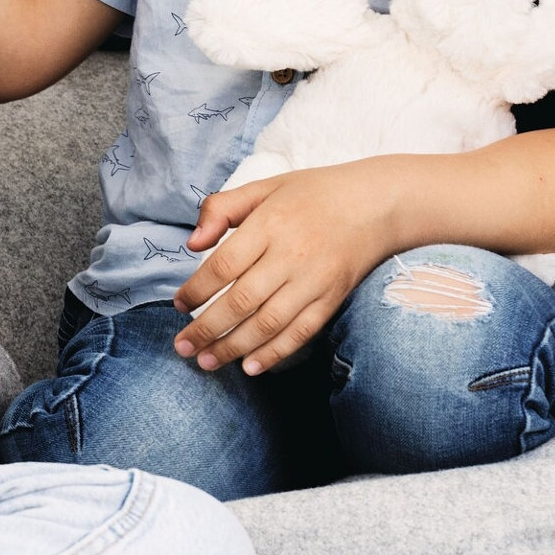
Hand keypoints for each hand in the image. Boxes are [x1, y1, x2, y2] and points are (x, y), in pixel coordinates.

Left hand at [170, 159, 408, 374]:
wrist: (377, 204)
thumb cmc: (313, 193)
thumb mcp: (263, 187)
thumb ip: (221, 208)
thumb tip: (193, 243)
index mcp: (269, 225)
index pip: (224, 265)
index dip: (197, 289)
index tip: (178, 305)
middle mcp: (291, 255)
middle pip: (242, 300)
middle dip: (207, 328)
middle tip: (183, 346)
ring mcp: (314, 280)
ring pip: (269, 323)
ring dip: (234, 347)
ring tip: (208, 362)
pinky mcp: (333, 298)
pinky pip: (301, 332)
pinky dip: (276, 353)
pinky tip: (252, 366)